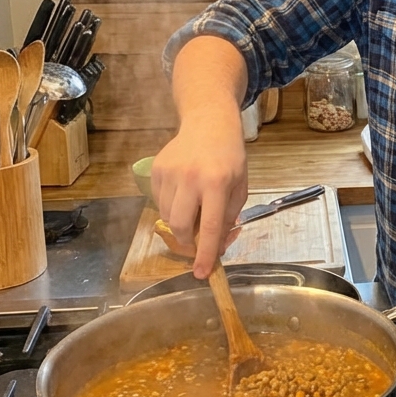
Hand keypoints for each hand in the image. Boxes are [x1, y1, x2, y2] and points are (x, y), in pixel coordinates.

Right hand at [151, 106, 247, 278]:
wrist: (208, 124)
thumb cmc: (230, 157)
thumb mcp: (240, 187)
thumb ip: (228, 217)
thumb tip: (214, 247)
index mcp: (217, 183)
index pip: (209, 226)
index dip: (205, 253)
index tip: (202, 273)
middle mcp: (190, 178)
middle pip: (179, 226)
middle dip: (187, 242)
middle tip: (197, 242)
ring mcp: (169, 173)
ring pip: (166, 216)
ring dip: (180, 224)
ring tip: (194, 208)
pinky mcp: (155, 170)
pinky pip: (159, 202)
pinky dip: (170, 207)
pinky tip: (184, 194)